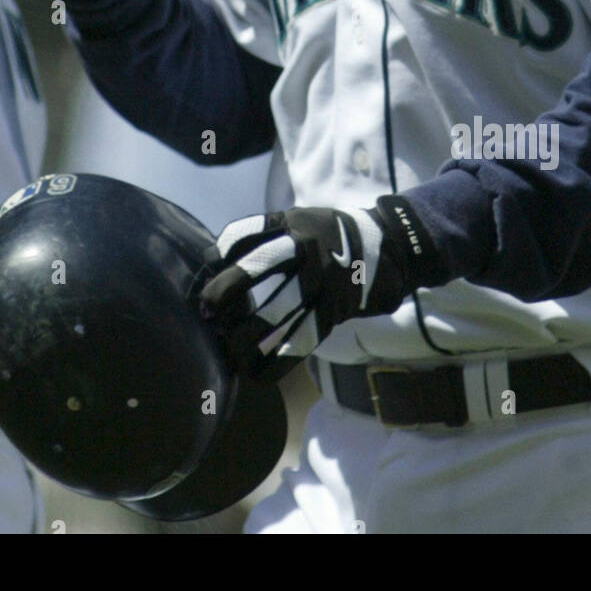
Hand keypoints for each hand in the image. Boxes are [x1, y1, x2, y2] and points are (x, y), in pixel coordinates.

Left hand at [199, 203, 418, 378]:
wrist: (383, 249)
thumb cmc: (325, 234)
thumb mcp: (296, 218)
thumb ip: (260, 233)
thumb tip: (213, 258)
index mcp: (292, 227)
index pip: (245, 235)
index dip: (219, 253)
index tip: (207, 268)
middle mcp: (305, 253)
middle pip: (256, 271)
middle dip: (224, 295)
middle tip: (208, 311)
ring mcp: (320, 285)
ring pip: (275, 313)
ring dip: (244, 335)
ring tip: (226, 348)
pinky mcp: (331, 314)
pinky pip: (299, 342)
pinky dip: (274, 362)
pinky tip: (254, 373)